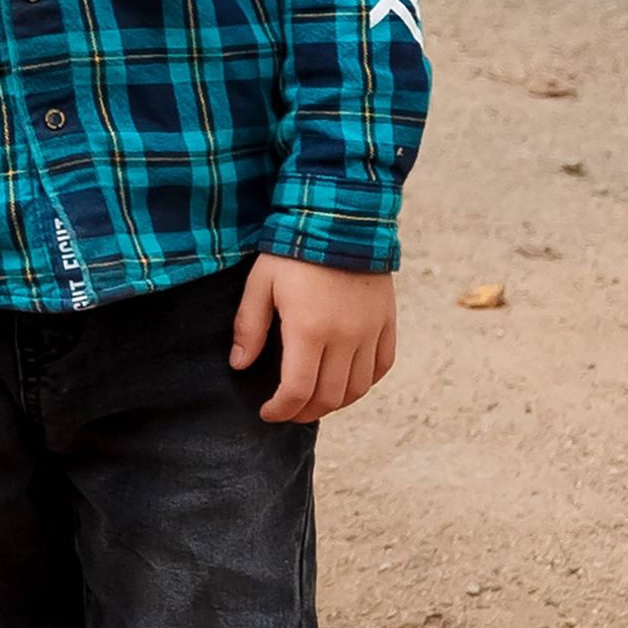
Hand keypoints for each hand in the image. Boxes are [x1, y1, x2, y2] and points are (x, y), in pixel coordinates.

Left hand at [230, 257, 397, 425]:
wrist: (341, 216)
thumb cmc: (295, 249)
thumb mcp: (261, 283)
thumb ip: (250, 327)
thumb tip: (240, 365)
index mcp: (309, 329)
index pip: (298, 391)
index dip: (281, 410)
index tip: (268, 412)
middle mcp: (344, 337)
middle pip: (329, 396)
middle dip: (305, 411)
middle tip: (288, 410)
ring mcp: (370, 330)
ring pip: (358, 388)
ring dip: (335, 402)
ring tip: (316, 400)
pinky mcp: (387, 320)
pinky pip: (382, 365)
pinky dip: (365, 383)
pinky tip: (347, 382)